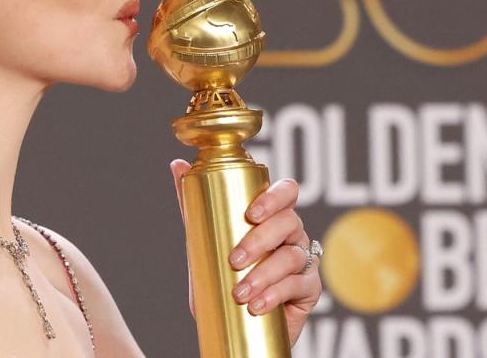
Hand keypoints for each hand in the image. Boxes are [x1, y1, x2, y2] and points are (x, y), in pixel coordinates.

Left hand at [170, 159, 320, 346]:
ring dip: (264, 274)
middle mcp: (293, 233)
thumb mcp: (205, 239)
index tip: (251, 213)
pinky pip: (298, 286)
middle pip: (289, 223)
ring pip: (292, 257)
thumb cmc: (223, 273)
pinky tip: (257, 304)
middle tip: (235, 259)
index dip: (274, 197)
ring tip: (240, 292)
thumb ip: (193, 204)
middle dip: (260, 240)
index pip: (287, 192)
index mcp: (273, 215)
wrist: (233, 321)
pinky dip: (275, 295)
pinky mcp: (310, 288)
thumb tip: (177, 164)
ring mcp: (304, 260)